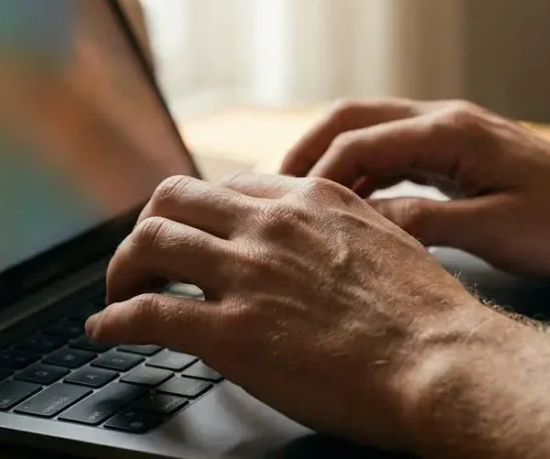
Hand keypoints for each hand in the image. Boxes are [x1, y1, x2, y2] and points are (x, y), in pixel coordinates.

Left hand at [85, 173, 497, 448]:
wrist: (442, 362)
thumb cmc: (429, 318)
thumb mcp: (388, 242)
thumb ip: (341, 231)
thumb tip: (319, 242)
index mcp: (312, 200)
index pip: (230, 187)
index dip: (200, 212)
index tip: (193, 234)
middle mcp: (271, 225)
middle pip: (174, 198)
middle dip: (149, 228)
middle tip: (145, 260)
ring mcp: (247, 275)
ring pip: (149, 243)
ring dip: (122, 270)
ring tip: (117, 294)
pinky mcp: (228, 333)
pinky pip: (145, 314)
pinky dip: (113, 320)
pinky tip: (107, 331)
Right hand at [281, 99, 549, 276]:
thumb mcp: (494, 231)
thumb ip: (424, 223)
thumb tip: (360, 227)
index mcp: (452, 132)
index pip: (360, 143)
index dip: (316, 178)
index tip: (286, 211)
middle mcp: (447, 120)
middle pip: (354, 119)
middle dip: (307, 151)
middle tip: (269, 192)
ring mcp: (455, 132)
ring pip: (373, 131)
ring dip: (333, 160)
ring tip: (297, 200)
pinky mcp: (463, 151)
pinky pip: (397, 151)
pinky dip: (365, 171)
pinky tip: (350, 205)